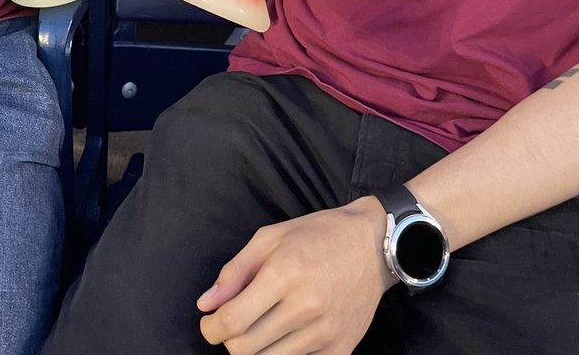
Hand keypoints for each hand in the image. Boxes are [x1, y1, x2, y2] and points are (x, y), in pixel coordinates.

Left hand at [197, 198, 392, 353]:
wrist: (373, 246)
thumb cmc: (318, 236)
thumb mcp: (270, 237)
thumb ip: (235, 272)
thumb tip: (205, 304)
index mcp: (284, 274)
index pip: (233, 322)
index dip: (211, 329)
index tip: (208, 323)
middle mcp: (305, 308)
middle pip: (245, 349)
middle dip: (229, 339)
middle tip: (233, 321)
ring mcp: (324, 334)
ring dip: (254, 348)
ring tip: (260, 324)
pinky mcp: (340, 350)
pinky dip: (282, 353)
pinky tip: (285, 332)